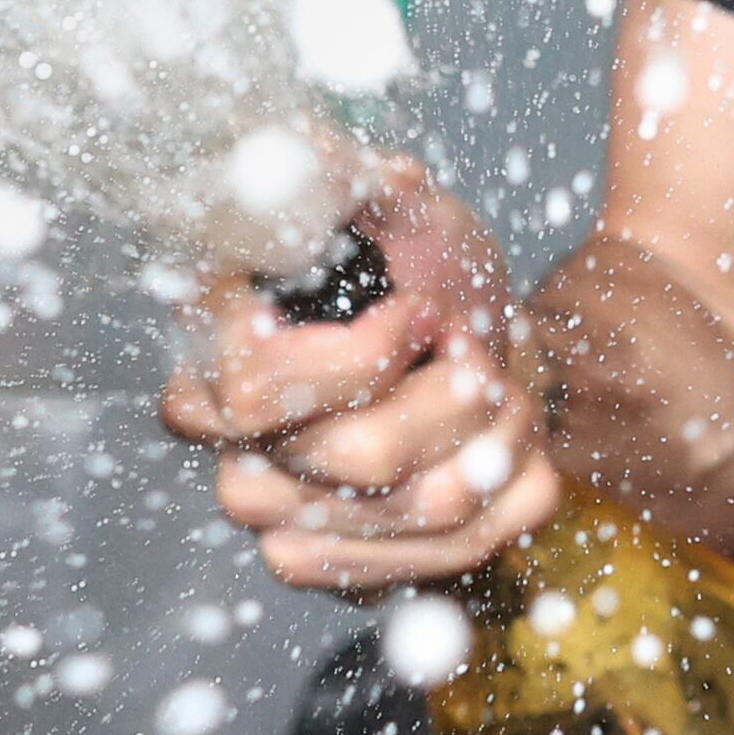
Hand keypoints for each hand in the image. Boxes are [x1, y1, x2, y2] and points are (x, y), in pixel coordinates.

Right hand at [158, 160, 557, 589]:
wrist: (477, 344)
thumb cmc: (425, 266)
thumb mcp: (401, 204)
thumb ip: (354, 179)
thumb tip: (318, 160)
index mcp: (217, 355)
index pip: (258, 393)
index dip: (361, 361)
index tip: (425, 310)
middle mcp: (238, 453)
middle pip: (356, 463)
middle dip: (454, 396)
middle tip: (478, 344)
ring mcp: (292, 527)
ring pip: (421, 512)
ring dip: (498, 436)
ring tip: (505, 383)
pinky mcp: (355, 574)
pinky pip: (456, 560)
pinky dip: (516, 492)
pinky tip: (513, 443)